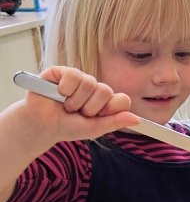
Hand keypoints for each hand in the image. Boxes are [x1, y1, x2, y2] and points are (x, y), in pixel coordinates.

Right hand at [22, 67, 139, 142]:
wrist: (41, 125)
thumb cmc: (67, 127)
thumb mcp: (93, 129)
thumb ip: (114, 122)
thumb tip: (137, 119)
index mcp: (105, 102)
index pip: (122, 99)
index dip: (112, 108)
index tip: (99, 116)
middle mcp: (95, 88)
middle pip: (105, 91)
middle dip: (89, 107)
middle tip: (77, 112)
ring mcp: (80, 79)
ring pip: (89, 83)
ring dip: (75, 100)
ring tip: (66, 106)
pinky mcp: (63, 72)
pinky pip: (73, 75)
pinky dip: (65, 88)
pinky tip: (57, 93)